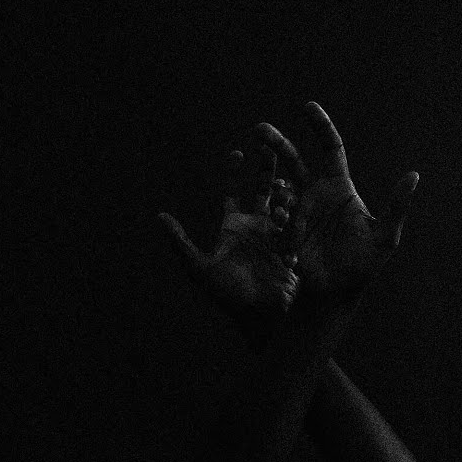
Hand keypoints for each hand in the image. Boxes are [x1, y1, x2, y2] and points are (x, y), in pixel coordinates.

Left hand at [158, 141, 302, 342]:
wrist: (262, 318)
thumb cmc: (229, 297)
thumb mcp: (200, 269)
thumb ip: (181, 242)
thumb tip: (159, 217)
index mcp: (232, 227)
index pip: (231, 192)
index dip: (233, 172)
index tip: (236, 152)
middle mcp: (255, 227)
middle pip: (260, 188)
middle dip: (265, 166)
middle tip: (269, 142)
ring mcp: (277, 233)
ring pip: (281, 199)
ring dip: (284, 182)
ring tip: (288, 167)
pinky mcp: (295, 243)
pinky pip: (297, 219)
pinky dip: (298, 206)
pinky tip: (301, 193)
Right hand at [256, 102, 419, 306]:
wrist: (338, 293)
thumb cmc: (365, 265)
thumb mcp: (385, 237)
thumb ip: (397, 205)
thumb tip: (414, 175)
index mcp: (339, 186)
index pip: (330, 147)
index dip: (320, 126)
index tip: (307, 106)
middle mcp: (316, 193)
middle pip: (294, 158)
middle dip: (277, 142)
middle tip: (259, 129)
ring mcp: (298, 210)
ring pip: (278, 183)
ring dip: (268, 175)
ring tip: (269, 187)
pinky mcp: (284, 228)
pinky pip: (275, 213)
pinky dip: (276, 210)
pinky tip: (280, 217)